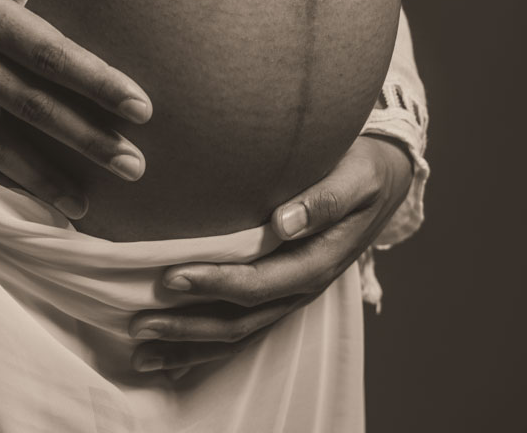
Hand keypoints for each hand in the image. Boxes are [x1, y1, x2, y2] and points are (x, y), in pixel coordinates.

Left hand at [129, 134, 412, 373]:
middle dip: (189, 325)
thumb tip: (284, 222)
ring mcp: (291, 295)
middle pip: (240, 320)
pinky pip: (243, 328)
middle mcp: (301, 288)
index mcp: (317, 261)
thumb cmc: (363, 170)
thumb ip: (323, 199)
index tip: (171, 277)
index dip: (215, 284)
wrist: (385, 181)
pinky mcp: (282, 292)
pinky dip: (205, 346)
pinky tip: (170, 357)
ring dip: (190, 344)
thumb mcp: (353, 176)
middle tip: (140, 322)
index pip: (259, 282)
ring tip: (142, 351)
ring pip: (237, 332)